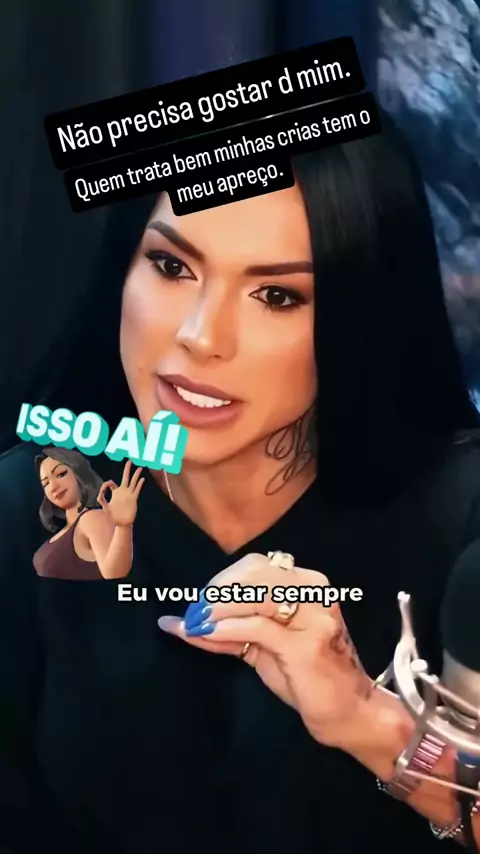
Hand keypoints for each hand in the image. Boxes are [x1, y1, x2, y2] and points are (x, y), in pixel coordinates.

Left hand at [97, 461, 144, 527]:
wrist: (122, 523)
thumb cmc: (113, 515)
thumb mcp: (104, 507)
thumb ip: (101, 499)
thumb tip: (100, 493)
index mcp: (115, 492)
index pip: (111, 483)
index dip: (106, 484)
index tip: (103, 490)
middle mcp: (123, 491)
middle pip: (125, 477)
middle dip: (127, 469)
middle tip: (129, 461)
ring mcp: (129, 494)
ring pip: (133, 481)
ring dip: (136, 474)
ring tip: (139, 468)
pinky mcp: (134, 498)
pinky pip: (137, 489)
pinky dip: (139, 484)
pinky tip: (142, 479)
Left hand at [158, 553, 373, 753]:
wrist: (346, 710)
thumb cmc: (304, 675)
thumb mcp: (262, 646)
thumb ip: (229, 630)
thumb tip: (180, 622)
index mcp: (307, 584)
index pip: (256, 566)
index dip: (223, 580)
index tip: (200, 602)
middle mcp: (314, 592)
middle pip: (254, 574)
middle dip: (217, 592)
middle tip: (194, 613)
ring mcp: (313, 616)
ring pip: (257, 595)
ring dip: (218, 608)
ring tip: (195, 623)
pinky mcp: (307, 645)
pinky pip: (259, 627)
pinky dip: (228, 628)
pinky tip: (209, 634)